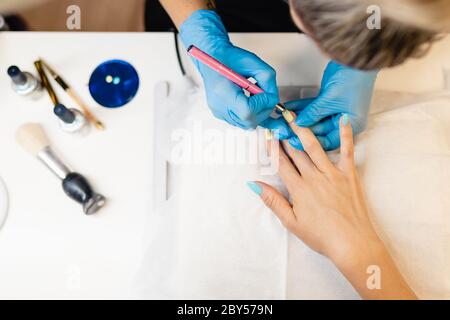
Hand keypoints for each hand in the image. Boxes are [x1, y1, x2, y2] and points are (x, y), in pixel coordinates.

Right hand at [180, 10, 279, 129]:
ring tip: (256, 97)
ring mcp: (218, 112)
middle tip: (265, 96)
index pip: (247, 110)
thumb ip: (268, 80)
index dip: (262, 104)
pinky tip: (251, 101)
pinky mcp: (220, 114)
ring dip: (258, 113)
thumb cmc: (231, 57)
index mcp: (222, 91)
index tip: (267, 93)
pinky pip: (241, 122)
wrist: (211, 57)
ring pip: (246, 124)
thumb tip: (274, 99)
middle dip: (263, 111)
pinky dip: (250, 114)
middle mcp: (218, 105)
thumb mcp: (254, 63)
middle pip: (248, 122)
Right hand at [247, 113, 416, 298]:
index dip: (272, 148)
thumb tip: (254, 184)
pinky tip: (343, 119)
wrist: (352, 244)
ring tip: (295, 117)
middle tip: (278, 121)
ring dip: (303, 131)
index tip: (266, 134)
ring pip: (314, 147)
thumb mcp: (291, 222)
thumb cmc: (321, 236)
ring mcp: (332, 174)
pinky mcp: (349, 174)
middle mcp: (314, 177)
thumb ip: (273, 201)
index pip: (281, 164)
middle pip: (295, 153)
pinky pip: (347, 150)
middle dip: (285, 136)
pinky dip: (345, 134)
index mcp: (298, 189)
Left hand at [286, 61, 377, 150]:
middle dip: (302, 129)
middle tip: (286, 129)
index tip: (294, 140)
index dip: (310, 141)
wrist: (355, 57)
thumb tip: (298, 124)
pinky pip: (314, 107)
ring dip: (300, 117)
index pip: (328, 141)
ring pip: (315, 118)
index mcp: (352, 124)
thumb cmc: (354, 78)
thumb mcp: (330, 99)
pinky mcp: (329, 100)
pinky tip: (290, 108)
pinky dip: (302, 108)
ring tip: (284, 118)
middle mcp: (345, 120)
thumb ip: (313, 113)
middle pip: (320, 130)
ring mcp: (337, 109)